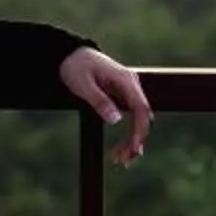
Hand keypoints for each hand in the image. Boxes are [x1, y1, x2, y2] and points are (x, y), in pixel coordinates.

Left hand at [59, 46, 152, 165]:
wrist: (71, 54)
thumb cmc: (75, 66)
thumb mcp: (82, 84)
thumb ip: (99, 101)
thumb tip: (116, 120)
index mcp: (125, 80)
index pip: (141, 109)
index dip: (140, 131)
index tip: (134, 150)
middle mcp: (132, 84)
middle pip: (144, 117)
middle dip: (136, 141)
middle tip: (123, 161)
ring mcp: (130, 90)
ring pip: (140, 119)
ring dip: (133, 140)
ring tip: (121, 160)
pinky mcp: (124, 95)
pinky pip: (133, 117)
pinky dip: (129, 133)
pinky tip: (123, 148)